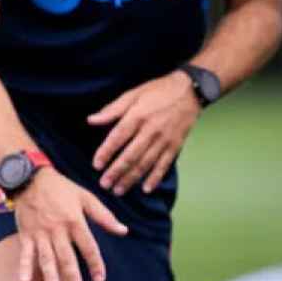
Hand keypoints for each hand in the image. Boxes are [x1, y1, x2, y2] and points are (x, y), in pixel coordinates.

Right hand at [12, 170, 129, 280]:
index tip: (99, 280)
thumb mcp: (86, 198)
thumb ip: (104, 216)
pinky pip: (25, 253)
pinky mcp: (26, 234)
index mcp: (75, 221)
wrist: (30, 178)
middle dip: (72, 277)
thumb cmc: (61, 188)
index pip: (88, 247)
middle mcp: (57, 230)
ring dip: (50, 276)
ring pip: (46, 258)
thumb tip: (124, 230)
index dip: (95, 264)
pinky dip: (24, 266)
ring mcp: (40, 233)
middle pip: (66, 257)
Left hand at [88, 72, 201, 194]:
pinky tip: (146, 188)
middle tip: (104, 184)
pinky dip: (155, 178)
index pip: (118, 137)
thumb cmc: (157, 91)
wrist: (190, 90)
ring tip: (119, 190)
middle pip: (131, 155)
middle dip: (116, 172)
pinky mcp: (176, 145)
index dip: (106, 152)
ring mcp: (165, 140)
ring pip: (146, 163)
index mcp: (138, 116)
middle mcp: (151, 130)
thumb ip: (112, 110)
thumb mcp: (132, 94)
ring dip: (132, 178)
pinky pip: (164, 164)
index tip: (96, 165)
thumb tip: (91, 120)